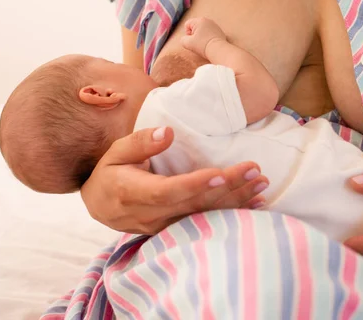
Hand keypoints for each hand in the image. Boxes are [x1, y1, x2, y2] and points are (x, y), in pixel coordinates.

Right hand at [81, 126, 267, 233]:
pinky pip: (206, 223)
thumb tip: (168, 132)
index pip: (168, 192)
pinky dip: (233, 213)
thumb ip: (141, 142)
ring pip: (204, 217)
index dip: (195, 185)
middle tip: (256, 172)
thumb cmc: (110, 173)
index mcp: (132, 193)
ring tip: (262, 186)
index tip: (221, 175)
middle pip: (193, 204)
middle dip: (228, 189)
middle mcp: (150, 215)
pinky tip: (255, 204)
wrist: (100, 205)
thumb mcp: (116, 152)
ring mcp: (164, 227)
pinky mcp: (175, 230)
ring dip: (236, 202)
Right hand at [181, 17, 226, 57]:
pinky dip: (208, 38)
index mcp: (199, 20)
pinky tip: (210, 44)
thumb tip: (186, 39)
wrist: (218, 50)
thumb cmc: (202, 45)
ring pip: (203, 30)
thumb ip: (182, 39)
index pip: (187, 25)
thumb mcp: (187, 43)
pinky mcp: (220, 31)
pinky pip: (210, 33)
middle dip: (194, 34)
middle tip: (198, 42)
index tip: (193, 40)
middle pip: (195, 27)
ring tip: (204, 43)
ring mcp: (215, 25)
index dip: (187, 34)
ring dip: (201, 36)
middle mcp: (207, 20)